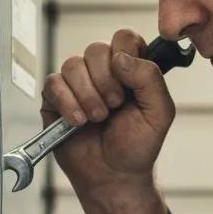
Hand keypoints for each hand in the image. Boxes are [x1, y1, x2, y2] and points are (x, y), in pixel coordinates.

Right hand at [41, 29, 175, 195]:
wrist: (113, 176)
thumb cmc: (138, 146)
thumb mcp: (159, 113)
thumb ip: (150, 78)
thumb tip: (120, 57)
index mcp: (130, 69)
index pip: (124, 37)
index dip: (125, 54)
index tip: (128, 83)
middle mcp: (103, 71)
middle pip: (96, 49)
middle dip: (106, 81)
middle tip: (114, 106)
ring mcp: (78, 83)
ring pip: (73, 65)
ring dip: (87, 95)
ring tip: (97, 118)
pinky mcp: (55, 98)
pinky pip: (53, 83)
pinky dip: (67, 103)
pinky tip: (78, 122)